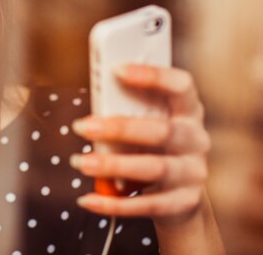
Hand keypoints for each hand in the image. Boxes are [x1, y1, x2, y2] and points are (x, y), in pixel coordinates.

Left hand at [70, 64, 210, 225]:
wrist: (178, 198)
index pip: (181, 86)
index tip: (117, 70)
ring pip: (154, 169)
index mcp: (188, 112)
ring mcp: (194, 173)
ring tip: (80, 162)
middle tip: (81, 126)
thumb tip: (91, 112)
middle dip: (118, 129)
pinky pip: (147, 205)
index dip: (153, 76)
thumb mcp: (146, 124)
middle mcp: (196, 140)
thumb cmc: (151, 148)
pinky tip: (86, 199)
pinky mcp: (184, 203)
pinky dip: (113, 204)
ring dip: (113, 165)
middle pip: (162, 132)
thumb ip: (127, 113)